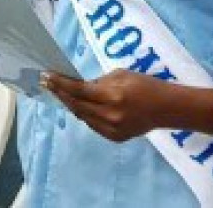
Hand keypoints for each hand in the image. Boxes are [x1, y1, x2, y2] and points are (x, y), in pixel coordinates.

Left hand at [43, 69, 173, 141]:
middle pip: (76, 105)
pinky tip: (79, 105)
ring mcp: (112, 129)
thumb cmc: (144, 85)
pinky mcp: (114, 138)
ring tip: (60, 92)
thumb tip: (78, 86)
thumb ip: (97, 82)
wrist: (166, 109)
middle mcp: (109, 115)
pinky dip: (84, 114)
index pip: (78, 90)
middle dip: (60, 93)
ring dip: (71, 104)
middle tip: (47, 83)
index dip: (60, 84)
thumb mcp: (119, 75)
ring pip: (82, 116)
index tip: (45, 76)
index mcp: (112, 96)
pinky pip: (92, 124)